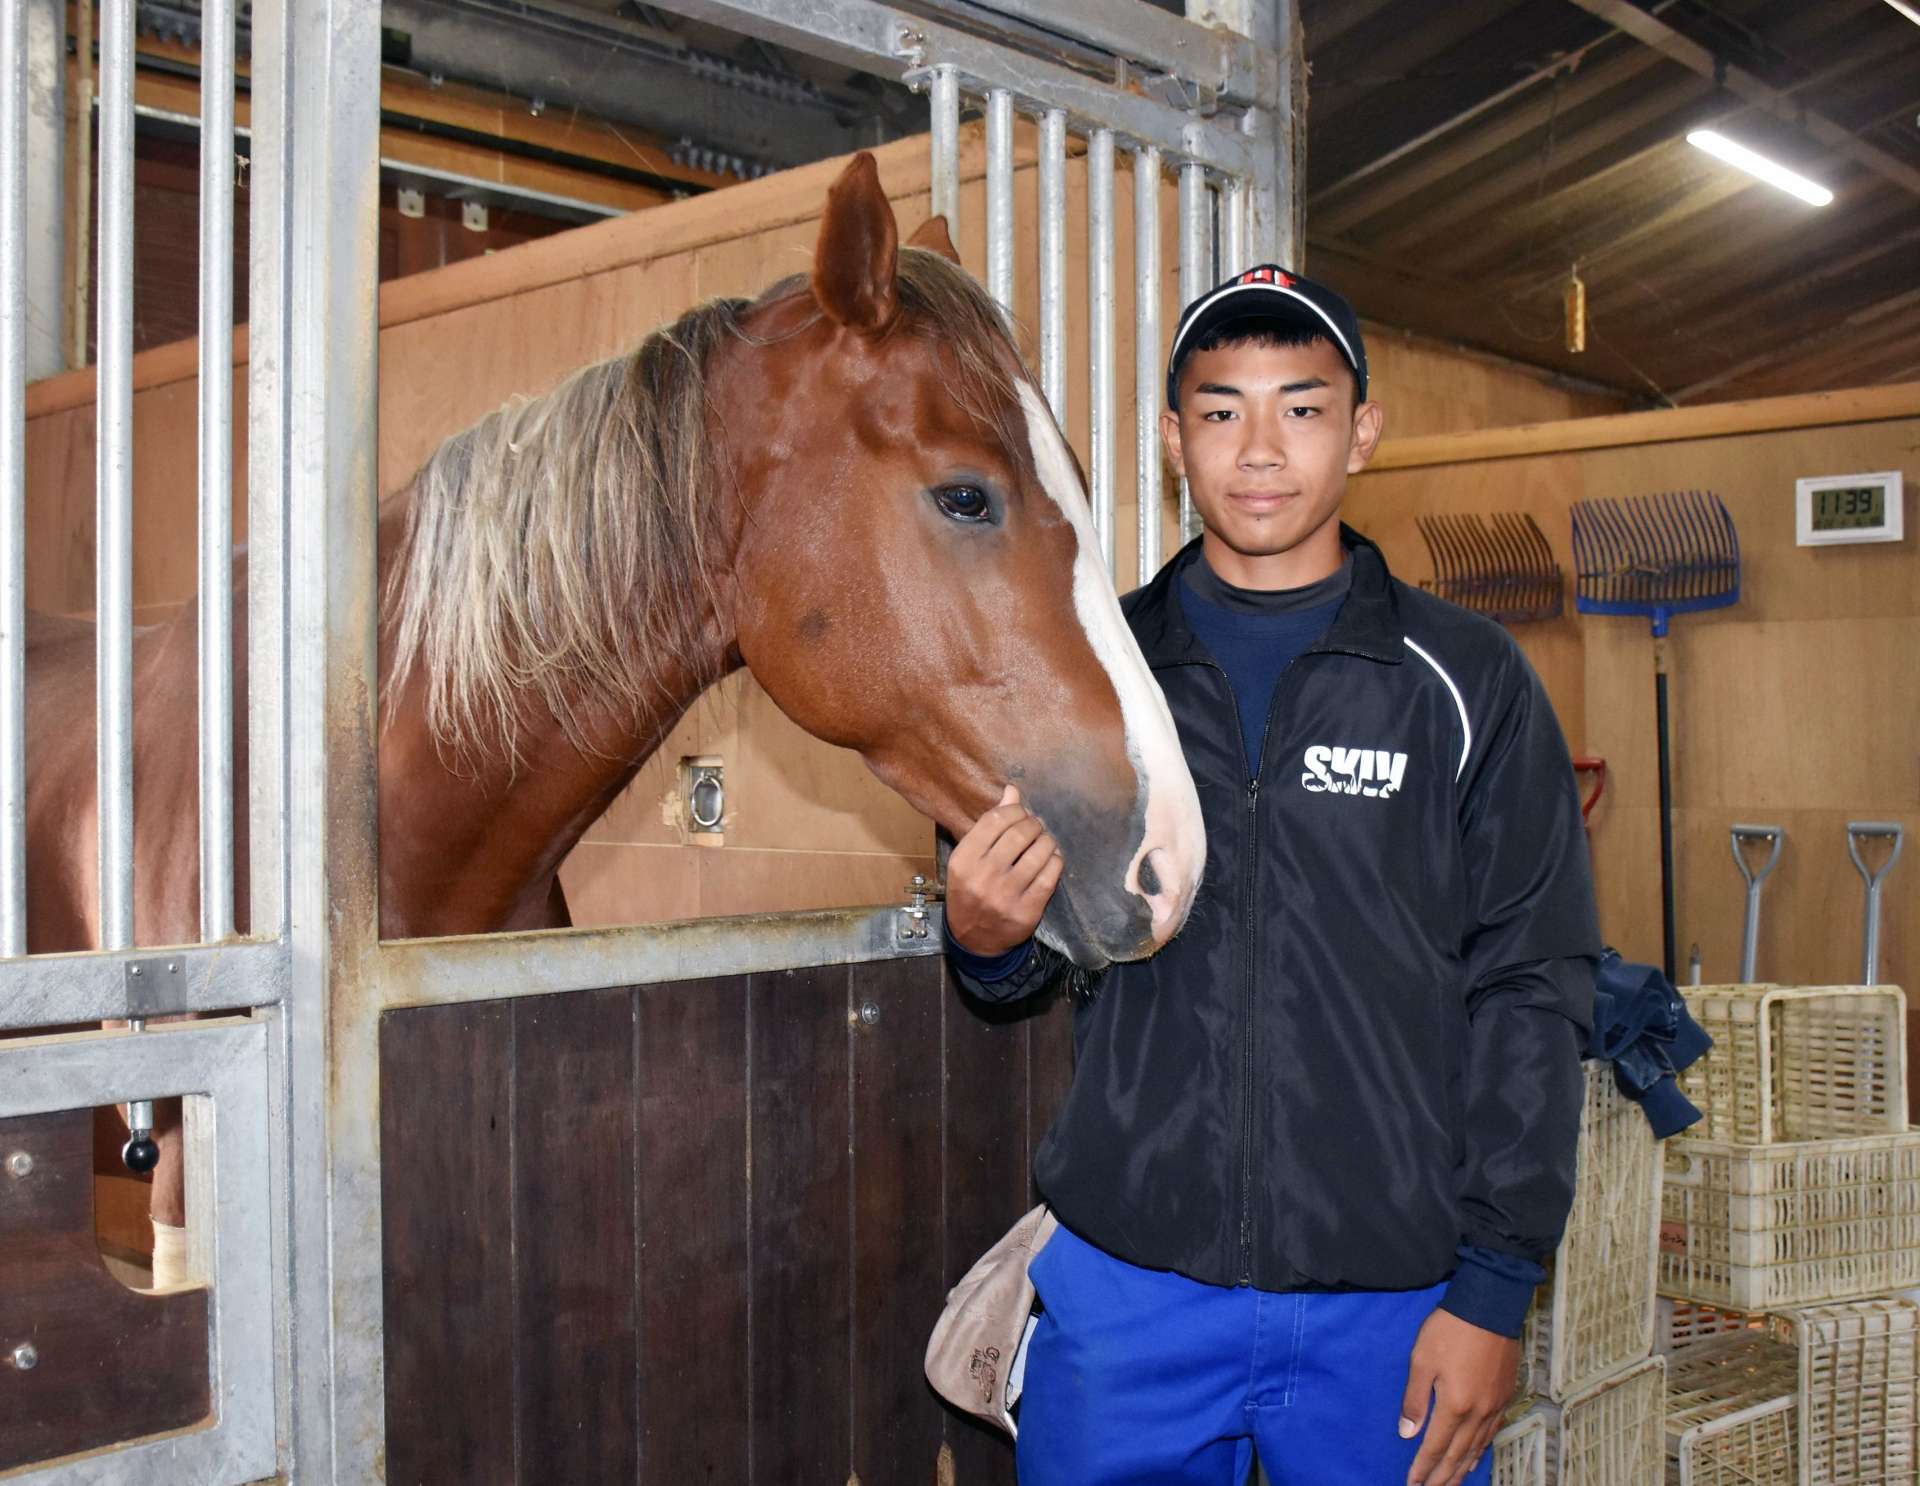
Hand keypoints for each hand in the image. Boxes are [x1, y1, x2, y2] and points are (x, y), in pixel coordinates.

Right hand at [945, 784, 1062, 954]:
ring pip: (1039, 852)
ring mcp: (1006, 896)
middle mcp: (983, 876)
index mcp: (963, 860)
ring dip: (1047, 841)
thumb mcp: (970, 859)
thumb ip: (990, 826)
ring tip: (1045, 842)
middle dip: (1034, 824)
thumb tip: (1013, 791)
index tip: (1022, 813)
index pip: (996, 820)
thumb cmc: (970, 891)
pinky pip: (1050, 876)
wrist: (973, 939)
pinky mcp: (1027, 911)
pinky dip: (1055, 861)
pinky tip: (1052, 860)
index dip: (1015, 810)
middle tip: (1036, 827)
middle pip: (1020, 833)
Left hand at [1400, 1307, 1519, 1485]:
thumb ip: (1415, 1400)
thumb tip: (1408, 1433)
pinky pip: (1491, 1434)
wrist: (1490, 1307)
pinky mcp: (1504, 1397)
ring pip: (1477, 1448)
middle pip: (1458, 1454)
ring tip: (1451, 1484)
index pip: (1435, 1446)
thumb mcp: (1422, 1360)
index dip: (1423, 1467)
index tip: (1413, 1483)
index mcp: (1454, 1405)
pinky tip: (1475, 1457)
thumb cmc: (1450, 1330)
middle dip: (1442, 1476)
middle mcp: (1477, 1413)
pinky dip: (1480, 1451)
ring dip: (1462, 1469)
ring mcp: (1494, 1407)